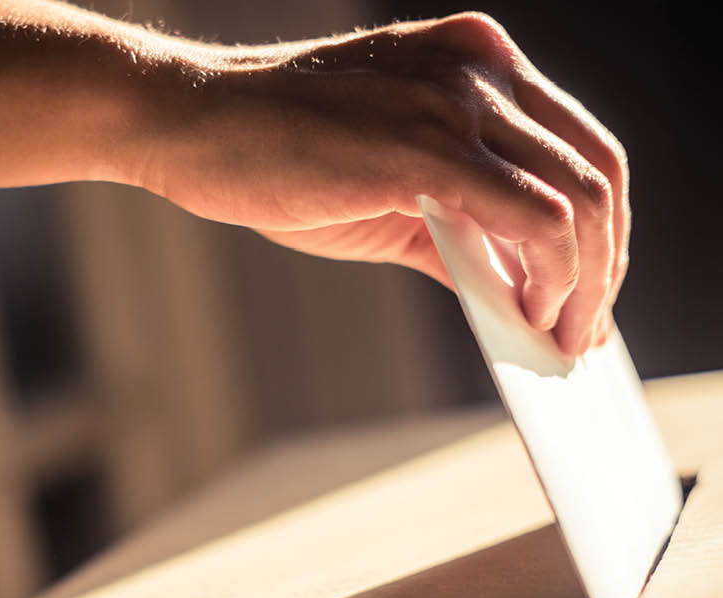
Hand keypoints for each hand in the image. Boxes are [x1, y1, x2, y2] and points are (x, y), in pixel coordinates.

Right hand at [135, 12, 627, 354]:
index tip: (590, 293)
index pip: (576, 146)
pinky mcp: (426, 145)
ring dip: (584, 284)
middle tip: (583, 329)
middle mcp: (479, 67)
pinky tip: (528, 318)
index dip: (599, 229)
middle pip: (596, 170)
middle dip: (604, 265)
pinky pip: (532, 220)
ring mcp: (456, 99)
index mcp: (475, 62)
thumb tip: (519, 296)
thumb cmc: (273, 151)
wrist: (190, 123)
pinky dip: (548, 280)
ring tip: (559, 337)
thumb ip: (456, 229)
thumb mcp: (385, 187)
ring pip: (578, 198)